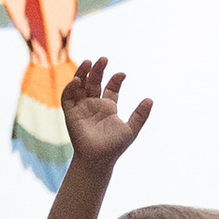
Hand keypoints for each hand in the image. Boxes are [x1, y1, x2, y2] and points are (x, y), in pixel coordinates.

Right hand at [61, 56, 151, 177]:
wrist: (98, 159)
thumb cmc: (114, 147)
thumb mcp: (131, 129)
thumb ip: (141, 115)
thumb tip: (150, 99)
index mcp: (109, 107)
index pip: (111, 88)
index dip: (116, 79)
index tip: (122, 74)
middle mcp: (94, 105)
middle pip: (94, 82)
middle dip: (98, 70)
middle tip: (104, 59)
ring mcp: (82, 108)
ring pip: (80, 85)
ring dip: (83, 73)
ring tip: (89, 62)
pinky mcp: (70, 113)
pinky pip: (67, 97)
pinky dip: (70, 87)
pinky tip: (78, 81)